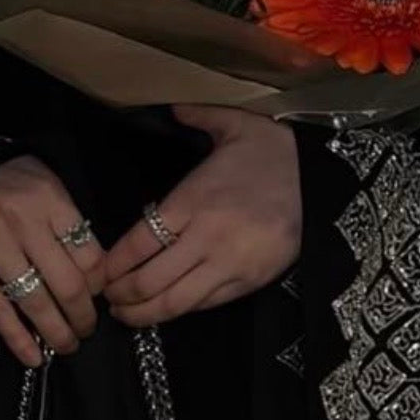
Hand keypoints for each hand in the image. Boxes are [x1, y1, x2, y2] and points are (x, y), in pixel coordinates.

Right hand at [0, 155, 104, 366]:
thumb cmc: (16, 184)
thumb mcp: (52, 190)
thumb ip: (72, 230)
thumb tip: (95, 285)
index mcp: (50, 200)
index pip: (89, 256)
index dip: (100, 286)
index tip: (99, 296)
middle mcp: (21, 221)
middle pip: (66, 284)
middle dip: (83, 316)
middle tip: (88, 330)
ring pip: (34, 301)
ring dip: (56, 332)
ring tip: (67, 345)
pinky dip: (17, 338)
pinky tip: (34, 357)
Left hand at [103, 106, 301, 326]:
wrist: (323, 181)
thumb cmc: (273, 152)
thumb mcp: (234, 124)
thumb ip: (195, 115)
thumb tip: (168, 105)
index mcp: (194, 200)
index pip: (139, 243)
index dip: (112, 266)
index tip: (97, 274)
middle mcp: (207, 238)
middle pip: (149, 281)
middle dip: (120, 296)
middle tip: (105, 300)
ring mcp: (228, 265)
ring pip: (174, 303)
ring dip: (143, 314)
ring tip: (126, 314)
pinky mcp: (247, 283)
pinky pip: (203, 305)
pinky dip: (177, 312)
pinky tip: (162, 311)